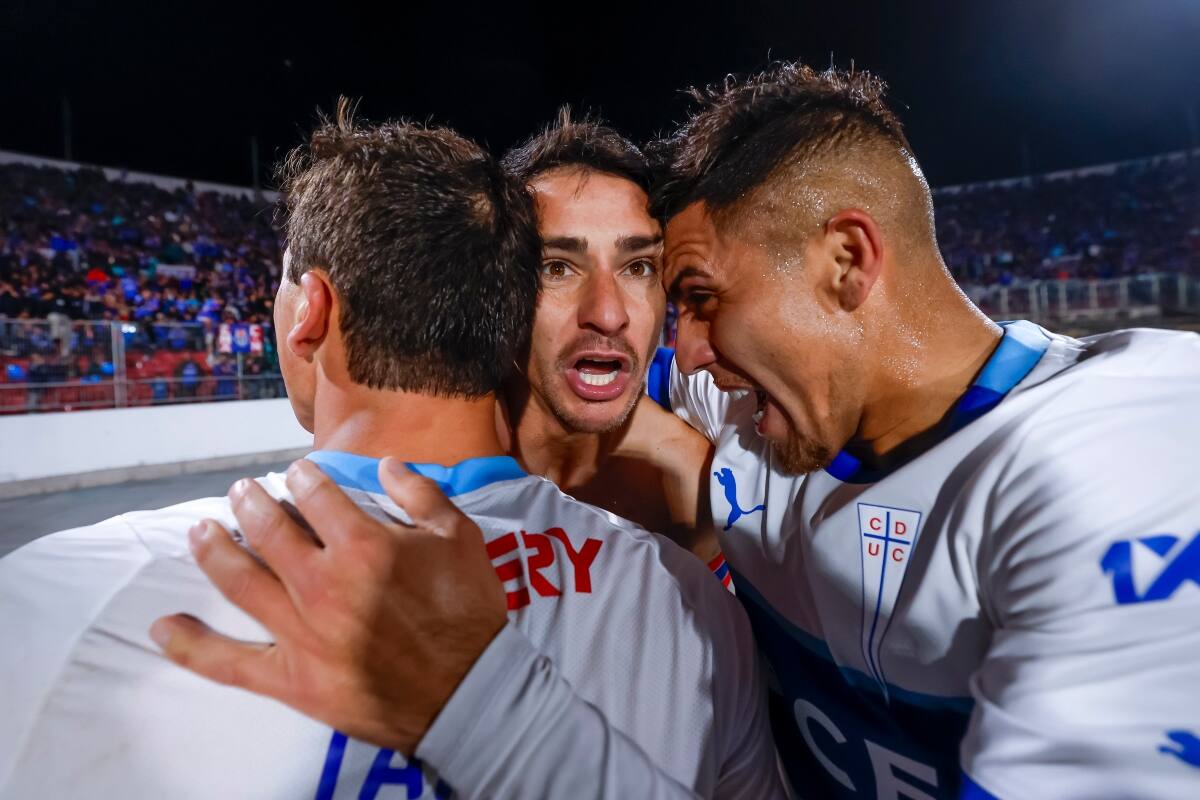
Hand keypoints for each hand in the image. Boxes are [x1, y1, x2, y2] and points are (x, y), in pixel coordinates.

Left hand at [150, 458, 507, 754]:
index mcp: (365, 546)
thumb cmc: (469, 613)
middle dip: (249, 503)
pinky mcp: (292, 678)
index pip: (316, 495)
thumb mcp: (460, 538)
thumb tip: (386, 464)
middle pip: (267, 530)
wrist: (472, 693)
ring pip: (240, 581)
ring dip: (214, 551)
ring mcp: (302, 633)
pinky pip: (231, 663)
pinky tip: (163, 628)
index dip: (303, 477)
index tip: (298, 474)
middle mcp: (324, 584)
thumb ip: (421, 494)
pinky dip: (192, 646)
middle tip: (241, 492)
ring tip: (200, 531)